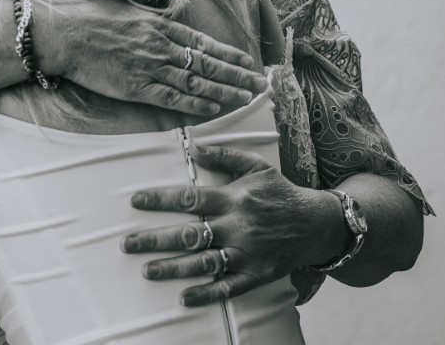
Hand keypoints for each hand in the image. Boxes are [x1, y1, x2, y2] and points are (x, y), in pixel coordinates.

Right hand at [34, 0, 268, 115]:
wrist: (63, 32)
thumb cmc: (87, 14)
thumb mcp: (123, 2)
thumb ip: (147, 10)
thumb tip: (162, 12)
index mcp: (159, 25)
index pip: (202, 42)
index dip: (227, 53)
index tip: (247, 60)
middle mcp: (161, 46)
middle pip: (207, 63)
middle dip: (237, 74)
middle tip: (261, 83)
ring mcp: (149, 67)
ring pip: (197, 83)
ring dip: (225, 91)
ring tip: (247, 97)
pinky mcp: (135, 88)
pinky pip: (172, 99)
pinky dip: (195, 104)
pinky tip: (214, 108)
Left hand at [120, 144, 342, 305]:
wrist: (318, 223)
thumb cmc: (280, 192)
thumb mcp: (255, 166)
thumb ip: (223, 156)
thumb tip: (192, 147)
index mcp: (234, 198)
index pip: (190, 198)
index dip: (161, 200)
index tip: (135, 201)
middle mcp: (237, 226)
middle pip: (190, 234)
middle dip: (156, 239)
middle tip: (127, 244)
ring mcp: (247, 252)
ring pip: (204, 262)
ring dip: (173, 268)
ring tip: (146, 271)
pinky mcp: (257, 274)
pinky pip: (229, 286)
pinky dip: (207, 293)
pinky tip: (184, 297)